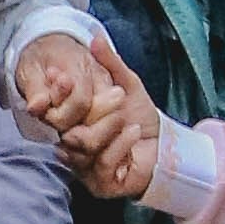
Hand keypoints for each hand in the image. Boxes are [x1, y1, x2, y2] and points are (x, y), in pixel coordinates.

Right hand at [19, 24, 162, 198]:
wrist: (166, 146)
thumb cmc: (142, 116)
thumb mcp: (125, 85)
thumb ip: (109, 63)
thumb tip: (95, 38)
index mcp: (74, 126)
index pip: (57, 114)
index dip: (60, 95)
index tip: (63, 76)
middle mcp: (75, 150)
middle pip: (69, 132)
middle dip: (94, 113)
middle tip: (116, 97)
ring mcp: (87, 170)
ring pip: (85, 148)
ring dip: (109, 129)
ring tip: (128, 118)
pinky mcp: (102, 185)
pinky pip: (102, 165)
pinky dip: (119, 146)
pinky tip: (133, 133)